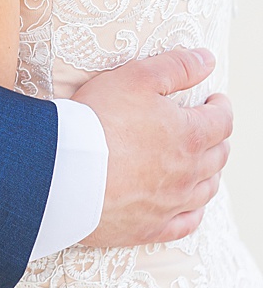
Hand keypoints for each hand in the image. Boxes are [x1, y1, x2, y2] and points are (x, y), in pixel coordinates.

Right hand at [74, 47, 231, 245]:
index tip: (215, 101)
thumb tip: (207, 60)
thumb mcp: (136, 77)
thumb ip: (176, 67)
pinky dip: (194, 211)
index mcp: (189, 135)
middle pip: (218, 156)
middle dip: (218, 138)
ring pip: (206, 190)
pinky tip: (191, 205)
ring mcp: (172, 203)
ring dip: (210, 172)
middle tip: (210, 128)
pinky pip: (186, 223)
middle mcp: (188, 173)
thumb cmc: (99, 118)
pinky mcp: (151, 227)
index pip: (221, 121)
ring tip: (204, 162)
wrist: (66, 169)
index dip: (221, 107)